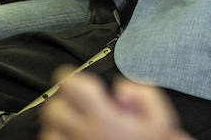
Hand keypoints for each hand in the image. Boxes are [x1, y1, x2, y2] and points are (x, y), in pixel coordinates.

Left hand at [39, 71, 186, 139]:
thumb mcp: (162, 119)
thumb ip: (143, 92)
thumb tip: (120, 88)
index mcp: (104, 119)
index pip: (71, 86)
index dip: (69, 76)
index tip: (71, 77)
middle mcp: (83, 135)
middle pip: (52, 108)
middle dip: (63, 102)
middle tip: (76, 105)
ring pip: (48, 131)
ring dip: (60, 127)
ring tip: (78, 130)